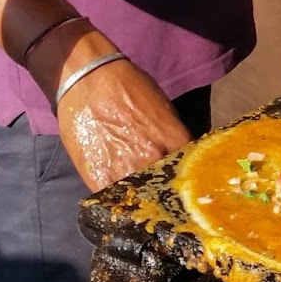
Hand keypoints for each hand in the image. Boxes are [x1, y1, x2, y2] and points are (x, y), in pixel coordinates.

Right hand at [55, 55, 190, 192]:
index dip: (188, 177)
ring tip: (140, 197)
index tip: (184, 181)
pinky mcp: (100, 179)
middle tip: (162, 191)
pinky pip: (115, 199)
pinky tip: (122, 197)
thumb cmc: (128, 87)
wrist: (87, 81)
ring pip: (143, 198)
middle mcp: (154, 159)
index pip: (193, 170)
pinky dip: (119, 200)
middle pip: (169, 187)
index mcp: (175, 141)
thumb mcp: (163, 109)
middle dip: (167, 189)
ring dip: (143, 197)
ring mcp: (126, 172)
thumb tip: (178, 155)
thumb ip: (172, 137)